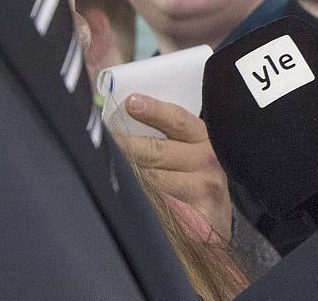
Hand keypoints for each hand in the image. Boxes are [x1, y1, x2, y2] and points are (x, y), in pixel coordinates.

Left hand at [114, 94, 233, 243]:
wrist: (214, 215)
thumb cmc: (193, 176)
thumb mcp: (187, 148)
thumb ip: (162, 131)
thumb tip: (125, 110)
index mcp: (202, 137)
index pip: (177, 119)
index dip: (153, 110)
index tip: (131, 103)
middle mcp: (206, 159)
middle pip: (157, 150)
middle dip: (125, 145)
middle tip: (103, 139)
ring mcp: (203, 187)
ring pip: (152, 179)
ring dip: (128, 175)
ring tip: (106, 169)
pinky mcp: (198, 214)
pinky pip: (159, 205)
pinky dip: (141, 201)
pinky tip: (128, 199)